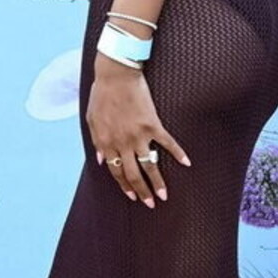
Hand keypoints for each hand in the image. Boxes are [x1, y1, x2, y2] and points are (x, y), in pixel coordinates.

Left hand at [88, 59, 190, 206]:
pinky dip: (178, 153)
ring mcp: (139, 135)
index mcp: (107, 142)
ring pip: (149, 165)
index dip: (124, 185)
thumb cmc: (102, 94)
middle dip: (142, 191)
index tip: (132, 196)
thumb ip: (97, 141)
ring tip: (164, 195)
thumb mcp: (92, 119)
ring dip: (158, 182)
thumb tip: (101, 160)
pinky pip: (167, 143)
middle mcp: (122, 143)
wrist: (116, 74)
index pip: (116, 171)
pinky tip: (186, 163)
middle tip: (150, 204)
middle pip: (133, 174)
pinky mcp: (153, 124)